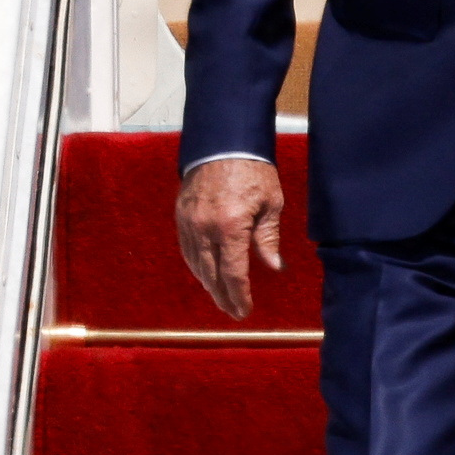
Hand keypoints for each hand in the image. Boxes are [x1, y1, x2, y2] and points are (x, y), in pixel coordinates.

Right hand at [177, 154, 285, 320]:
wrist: (223, 142)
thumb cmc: (254, 171)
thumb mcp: (271, 203)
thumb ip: (268, 238)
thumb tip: (273, 267)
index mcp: (231, 227)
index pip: (233, 273)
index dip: (239, 295)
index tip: (245, 311)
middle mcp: (205, 229)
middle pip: (211, 275)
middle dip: (222, 296)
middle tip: (232, 312)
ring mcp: (189, 223)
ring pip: (195, 264)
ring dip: (207, 284)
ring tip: (220, 297)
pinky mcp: (180, 215)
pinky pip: (186, 249)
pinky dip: (196, 266)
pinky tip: (204, 274)